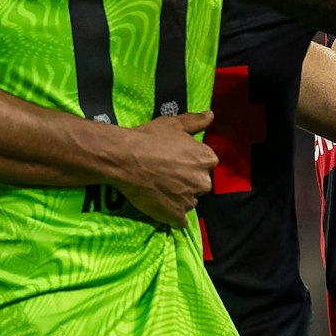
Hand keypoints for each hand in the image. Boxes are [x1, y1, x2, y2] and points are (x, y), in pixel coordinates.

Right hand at [110, 111, 216, 226]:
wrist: (125, 159)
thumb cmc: (149, 138)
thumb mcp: (173, 124)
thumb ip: (196, 121)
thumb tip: (210, 115)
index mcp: (206, 158)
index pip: (207, 163)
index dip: (191, 161)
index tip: (177, 159)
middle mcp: (203, 181)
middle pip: (200, 183)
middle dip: (188, 180)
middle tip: (167, 174)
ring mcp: (190, 201)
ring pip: (189, 201)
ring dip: (179, 197)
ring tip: (160, 188)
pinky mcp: (176, 216)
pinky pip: (179, 220)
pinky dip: (172, 215)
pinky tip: (160, 205)